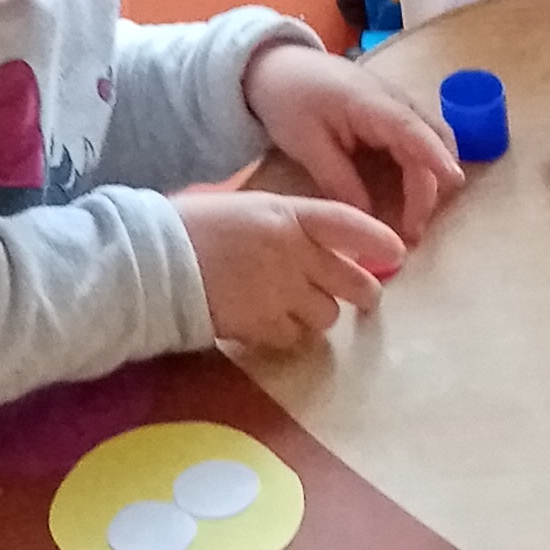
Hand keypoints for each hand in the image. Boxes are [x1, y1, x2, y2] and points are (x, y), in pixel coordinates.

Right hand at [177, 187, 405, 350]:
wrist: (152, 260)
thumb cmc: (190, 227)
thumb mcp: (245, 209)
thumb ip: (285, 226)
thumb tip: (316, 246)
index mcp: (286, 215)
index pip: (347, 224)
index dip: (378, 239)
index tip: (398, 252)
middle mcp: (293, 253)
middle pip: (354, 282)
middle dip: (363, 292)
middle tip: (360, 296)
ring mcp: (281, 292)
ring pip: (328, 316)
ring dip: (318, 314)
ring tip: (290, 306)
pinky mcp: (264, 325)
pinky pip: (297, 339)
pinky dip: (288, 336)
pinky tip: (266, 323)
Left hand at [243, 40, 465, 241]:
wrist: (280, 66)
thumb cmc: (288, 100)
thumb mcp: (306, 143)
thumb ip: (338, 179)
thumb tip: (367, 219)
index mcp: (369, 102)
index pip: (412, 130)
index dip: (435, 156)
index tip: (454, 182)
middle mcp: (394, 100)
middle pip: (431, 143)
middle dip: (430, 188)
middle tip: (412, 232)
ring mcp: (399, 104)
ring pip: (434, 141)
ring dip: (431, 180)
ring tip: (414, 220)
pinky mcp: (396, 113)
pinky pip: (422, 141)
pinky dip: (424, 169)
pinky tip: (411, 196)